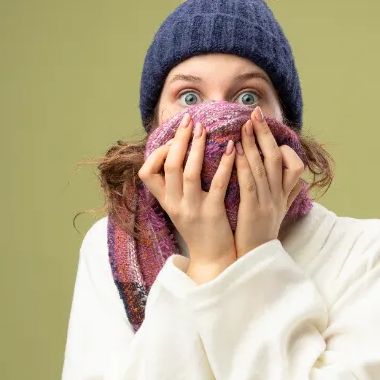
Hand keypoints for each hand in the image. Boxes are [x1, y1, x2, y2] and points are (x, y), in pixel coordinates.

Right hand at [137, 113, 237, 283]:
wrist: (212, 259)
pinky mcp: (213, 214)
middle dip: (180, 140)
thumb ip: (175, 185)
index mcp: (165, 201)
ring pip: (190, 173)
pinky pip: (218, 185)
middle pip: (170, 166)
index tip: (173, 139)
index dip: (157, 152)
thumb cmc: (198, 227)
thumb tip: (177, 151)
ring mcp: (193, 210)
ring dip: (198, 148)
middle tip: (190, 120)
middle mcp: (174, 204)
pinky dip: (224, 165)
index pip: (146, 172)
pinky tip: (232, 149)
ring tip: (206, 129)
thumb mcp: (179, 207)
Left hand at [233, 106, 304, 257]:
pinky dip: (244, 164)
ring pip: (264, 166)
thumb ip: (283, 194)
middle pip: (277, 157)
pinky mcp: (253, 210)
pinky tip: (235, 151)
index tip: (268, 130)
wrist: (256, 261)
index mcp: (284, 195)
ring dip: (253, 143)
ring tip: (244, 125)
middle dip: (266, 134)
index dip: (282, 146)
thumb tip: (295, 180)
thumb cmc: (261, 236)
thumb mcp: (276, 213)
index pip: (294, 165)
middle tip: (255, 113)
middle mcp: (279, 196)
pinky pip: (250, 182)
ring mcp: (268, 202)